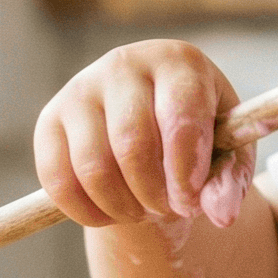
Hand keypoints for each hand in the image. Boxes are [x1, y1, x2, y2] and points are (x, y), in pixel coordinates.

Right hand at [35, 41, 239, 225]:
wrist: (152, 123)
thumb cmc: (198, 136)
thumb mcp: (227, 154)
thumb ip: (228, 182)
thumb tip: (222, 215)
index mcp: (178, 62)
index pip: (179, 117)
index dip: (185, 171)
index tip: (191, 205)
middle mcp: (125, 64)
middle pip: (133, 144)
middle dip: (154, 195)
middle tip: (168, 211)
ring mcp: (81, 88)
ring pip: (93, 166)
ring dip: (121, 207)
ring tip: (143, 211)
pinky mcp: (50, 119)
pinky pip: (57, 179)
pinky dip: (85, 211)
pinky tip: (110, 214)